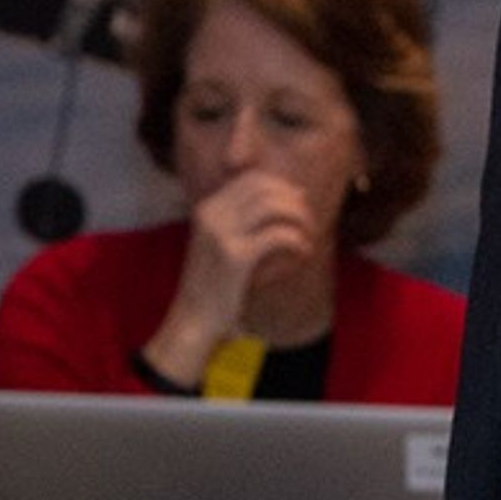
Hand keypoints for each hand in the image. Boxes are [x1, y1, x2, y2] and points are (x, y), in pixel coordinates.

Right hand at [142, 172, 324, 383]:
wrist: (192, 320)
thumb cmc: (214, 286)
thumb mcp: (221, 244)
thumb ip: (243, 222)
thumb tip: (288, 197)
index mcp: (207, 209)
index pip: (251, 179)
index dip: (282, 186)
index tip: (300, 203)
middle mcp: (211, 214)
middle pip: (264, 186)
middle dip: (292, 199)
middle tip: (307, 220)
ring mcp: (221, 233)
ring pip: (273, 205)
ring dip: (299, 218)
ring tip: (308, 235)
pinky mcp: (235, 256)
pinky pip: (278, 235)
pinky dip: (297, 240)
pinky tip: (303, 252)